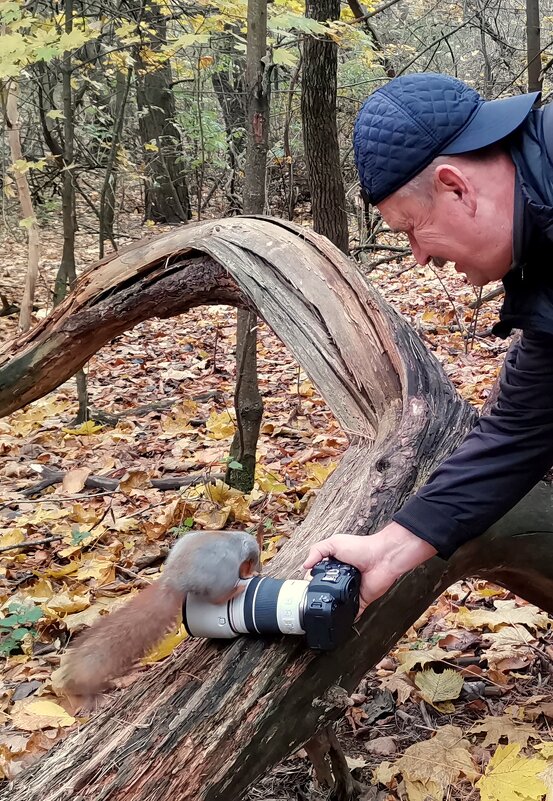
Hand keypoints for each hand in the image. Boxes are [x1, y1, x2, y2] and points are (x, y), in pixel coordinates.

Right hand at [303, 523, 436, 615]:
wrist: (382, 558)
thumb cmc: (362, 547)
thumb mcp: (334, 543)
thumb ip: (317, 550)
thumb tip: (305, 565)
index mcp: (336, 565)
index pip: (320, 574)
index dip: (312, 580)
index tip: (304, 586)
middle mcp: (344, 577)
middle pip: (328, 589)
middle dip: (320, 594)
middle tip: (310, 600)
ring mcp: (352, 590)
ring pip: (338, 601)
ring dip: (331, 605)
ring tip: (321, 610)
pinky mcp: (361, 600)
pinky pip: (353, 612)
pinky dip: (347, 617)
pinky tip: (339, 620)